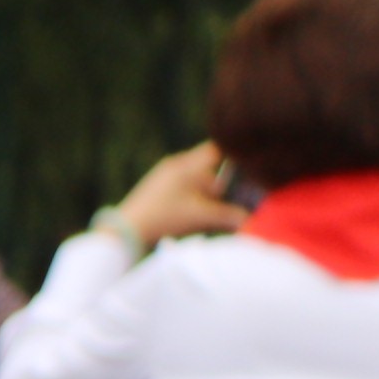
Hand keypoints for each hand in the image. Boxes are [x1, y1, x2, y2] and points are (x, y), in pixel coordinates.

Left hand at [104, 143, 243, 249]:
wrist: (125, 230)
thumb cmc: (165, 218)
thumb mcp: (201, 217)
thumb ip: (229, 216)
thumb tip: (253, 218)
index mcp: (187, 165)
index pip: (219, 148)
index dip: (235, 154)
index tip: (247, 165)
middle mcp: (175, 165)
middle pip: (208, 167)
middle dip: (218, 184)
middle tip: (221, 200)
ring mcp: (163, 175)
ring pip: (195, 180)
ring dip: (203, 195)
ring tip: (199, 213)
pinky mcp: (155, 189)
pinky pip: (181, 188)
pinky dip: (190, 199)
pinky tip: (184, 215)